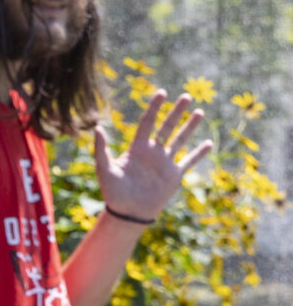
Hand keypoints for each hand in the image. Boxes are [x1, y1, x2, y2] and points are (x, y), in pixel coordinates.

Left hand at [92, 91, 211, 222]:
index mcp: (137, 148)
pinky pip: (189, 161)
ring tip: (199, 111)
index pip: (148, 122)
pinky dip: (199, 153)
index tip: (162, 92)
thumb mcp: (105, 169)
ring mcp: (165, 162)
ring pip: (181, 139)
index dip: (154, 107)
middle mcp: (153, 152)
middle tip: (186, 96)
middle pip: (167, 127)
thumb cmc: (113, 192)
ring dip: (190, 126)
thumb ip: (101, 149)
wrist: (127, 213)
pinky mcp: (174, 175)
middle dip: (177, 111)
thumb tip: (97, 127)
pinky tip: (209, 143)